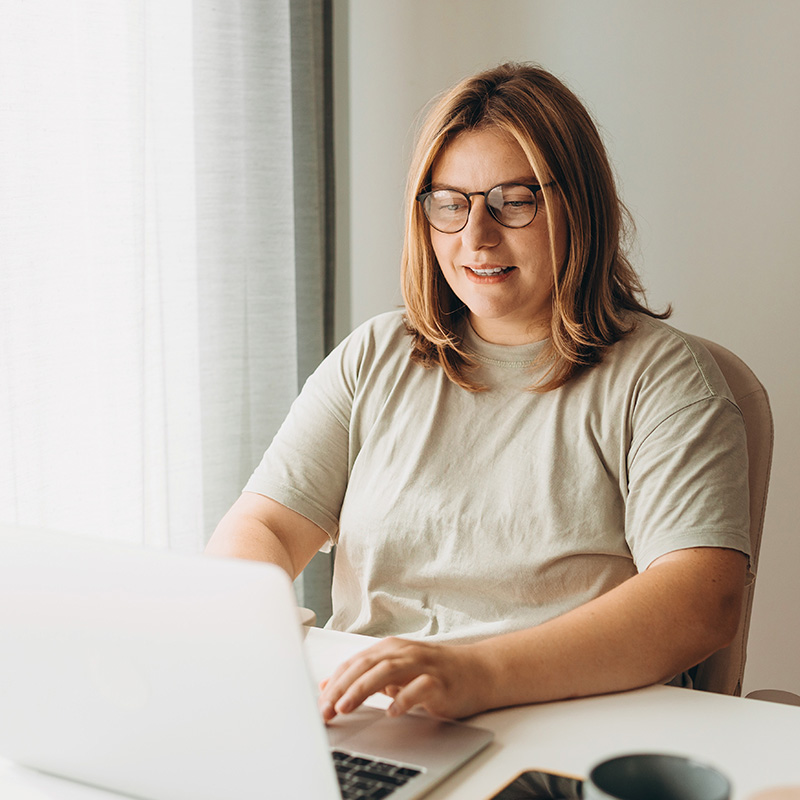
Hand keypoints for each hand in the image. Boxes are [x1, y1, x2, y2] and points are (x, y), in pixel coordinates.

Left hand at [317, 636, 492, 721]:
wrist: (477, 671)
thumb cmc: (435, 672)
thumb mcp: (397, 672)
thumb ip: (367, 678)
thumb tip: (330, 687)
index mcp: (390, 649)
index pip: (355, 663)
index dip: (335, 681)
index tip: (319, 701)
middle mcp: (404, 652)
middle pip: (366, 665)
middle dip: (342, 687)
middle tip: (325, 708)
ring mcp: (423, 664)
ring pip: (387, 671)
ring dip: (363, 689)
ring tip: (346, 707)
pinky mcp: (440, 681)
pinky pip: (419, 688)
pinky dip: (403, 698)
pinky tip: (391, 711)